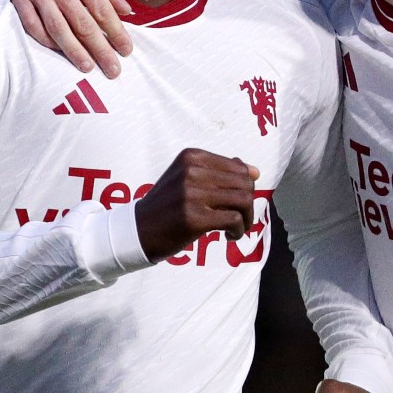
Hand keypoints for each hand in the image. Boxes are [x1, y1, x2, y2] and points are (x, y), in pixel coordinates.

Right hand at [3, 0, 132, 77]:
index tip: (127, 50)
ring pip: (57, 28)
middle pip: (82, 24)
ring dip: (74, 51)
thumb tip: (126, 11)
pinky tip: (59, 51)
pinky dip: (46, 40)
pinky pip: (31, 25)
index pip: (102, 9)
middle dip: (100, 49)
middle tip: (113, 70)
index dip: (116, 32)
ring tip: (88, 68)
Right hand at [135, 149, 260, 261]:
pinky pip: (234, 220)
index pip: (239, 167)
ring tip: (236, 228)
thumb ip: (219, 171)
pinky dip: (238, 230)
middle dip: (249, 203)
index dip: (246, 186)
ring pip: (243, 200)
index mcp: (192, 156)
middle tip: (239, 218)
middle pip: (245, 183)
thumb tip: (255, 171)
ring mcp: (192, 194)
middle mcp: (192, 171)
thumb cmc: (167, 204)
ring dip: (247, 218)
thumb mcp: (187, 178)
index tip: (236, 202)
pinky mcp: (194, 218)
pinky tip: (228, 236)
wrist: (137, 229)